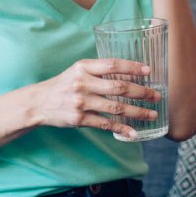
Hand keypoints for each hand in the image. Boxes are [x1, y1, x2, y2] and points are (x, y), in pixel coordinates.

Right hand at [20, 58, 160, 138]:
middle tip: (157, 95)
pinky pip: (105, 124)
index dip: (132, 67)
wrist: (39, 102)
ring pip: (115, 107)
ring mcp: (81, 102)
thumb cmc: (63, 84)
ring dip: (137, 112)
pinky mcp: (79, 119)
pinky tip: (134, 132)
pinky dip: (122, 129)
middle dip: (141, 92)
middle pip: (118, 87)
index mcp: (84, 67)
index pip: (112, 64)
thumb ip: (99, 70)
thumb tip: (129, 72)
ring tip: (152, 114)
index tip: (149, 71)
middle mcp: (83, 83)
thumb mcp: (78, 71)